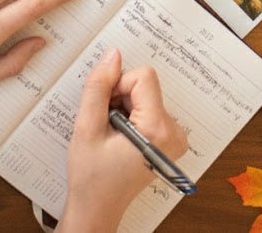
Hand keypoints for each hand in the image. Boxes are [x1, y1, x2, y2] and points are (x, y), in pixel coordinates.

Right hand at [60, 48, 188, 232]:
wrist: (97, 207)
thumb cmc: (91, 176)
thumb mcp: (87, 128)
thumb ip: (98, 87)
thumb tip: (113, 55)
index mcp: (158, 129)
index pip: (143, 77)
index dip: (117, 86)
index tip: (105, 110)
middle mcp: (174, 132)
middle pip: (145, 86)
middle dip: (120, 99)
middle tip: (106, 127)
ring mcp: (175, 137)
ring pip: (145, 96)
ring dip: (124, 108)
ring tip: (112, 136)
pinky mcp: (169, 139)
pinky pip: (149, 108)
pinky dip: (131, 116)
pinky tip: (120, 138)